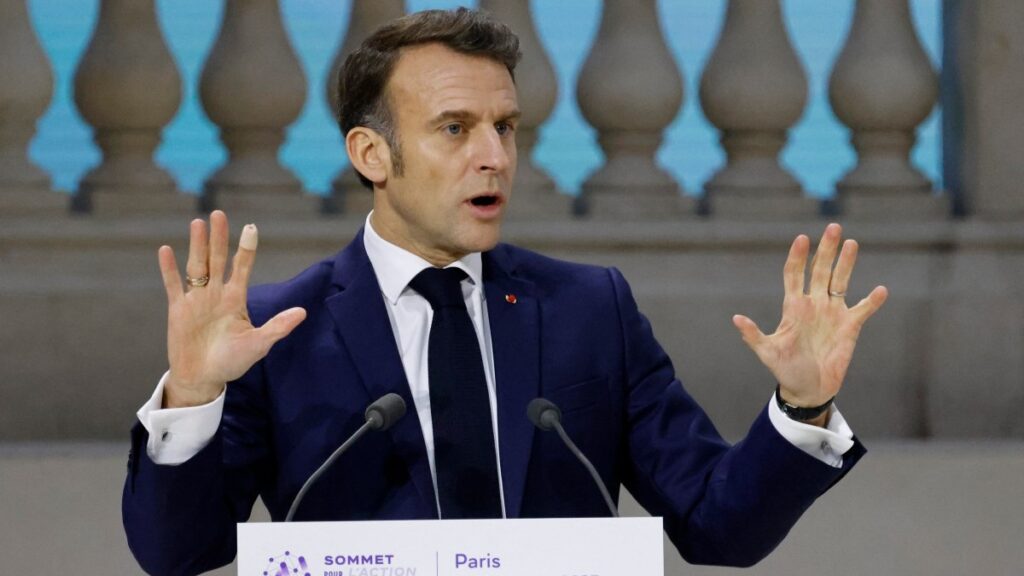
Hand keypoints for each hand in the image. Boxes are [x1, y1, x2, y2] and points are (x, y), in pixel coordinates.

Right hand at [158, 211, 305, 407]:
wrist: (203, 378)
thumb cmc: (232, 362)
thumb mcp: (258, 345)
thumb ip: (277, 327)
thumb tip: (302, 312)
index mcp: (236, 299)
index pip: (242, 267)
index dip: (246, 248)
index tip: (251, 227)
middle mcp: (216, 294)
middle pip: (217, 259)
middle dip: (218, 238)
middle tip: (218, 214)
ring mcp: (196, 300)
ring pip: (196, 267)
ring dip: (197, 246)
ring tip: (198, 223)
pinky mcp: (178, 310)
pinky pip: (173, 285)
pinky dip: (169, 269)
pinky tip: (166, 250)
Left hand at [732, 223, 887, 415]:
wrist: (808, 389)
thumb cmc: (785, 370)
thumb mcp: (768, 352)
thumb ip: (754, 335)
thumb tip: (736, 319)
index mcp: (793, 307)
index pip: (794, 275)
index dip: (798, 257)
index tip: (801, 238)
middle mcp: (814, 304)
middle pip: (820, 271)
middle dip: (826, 250)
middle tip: (833, 227)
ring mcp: (832, 313)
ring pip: (841, 281)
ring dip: (847, 263)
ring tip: (852, 243)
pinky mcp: (850, 327)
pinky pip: (863, 310)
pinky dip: (872, 301)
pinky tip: (881, 290)